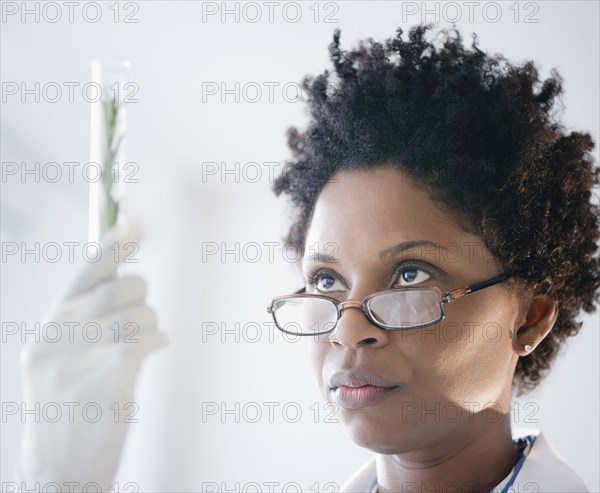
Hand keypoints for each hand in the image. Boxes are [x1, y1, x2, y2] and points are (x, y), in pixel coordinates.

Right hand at [16, 219, 168, 491]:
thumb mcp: (60, 360)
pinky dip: (156, 341)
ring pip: (142, 312)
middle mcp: (61, 335)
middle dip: (140, 299)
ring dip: (148, 327)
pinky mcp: (110, 374)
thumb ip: (85, 321)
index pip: (85, 274)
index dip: (114, 246)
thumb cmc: (67, 410)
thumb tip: (125, 282)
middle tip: (136, 321)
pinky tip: (152, 351)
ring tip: (136, 349)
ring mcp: (84, 354)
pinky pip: (148, 336)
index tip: (135, 224)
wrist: (58, 468)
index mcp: (49, 327)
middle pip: (125, 286)